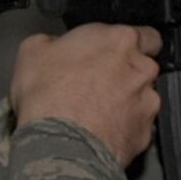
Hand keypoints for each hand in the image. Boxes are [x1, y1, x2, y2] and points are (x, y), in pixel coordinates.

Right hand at [11, 23, 162, 163]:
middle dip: (127, 73)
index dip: (130, 45)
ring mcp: (148, 102)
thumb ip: (54, 40)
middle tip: (99, 83)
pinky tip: (101, 131)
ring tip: (95, 112)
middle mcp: (142, 68)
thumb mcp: (32, 51)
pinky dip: (124, 127)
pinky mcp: (145, 132)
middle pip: (145, 66)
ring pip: (143, 97)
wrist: (60, 145)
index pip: (146, 34)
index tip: (113, 53)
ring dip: (126, 101)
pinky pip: (138, 125)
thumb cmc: (49, 96)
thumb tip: (55, 45)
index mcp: (119, 41)